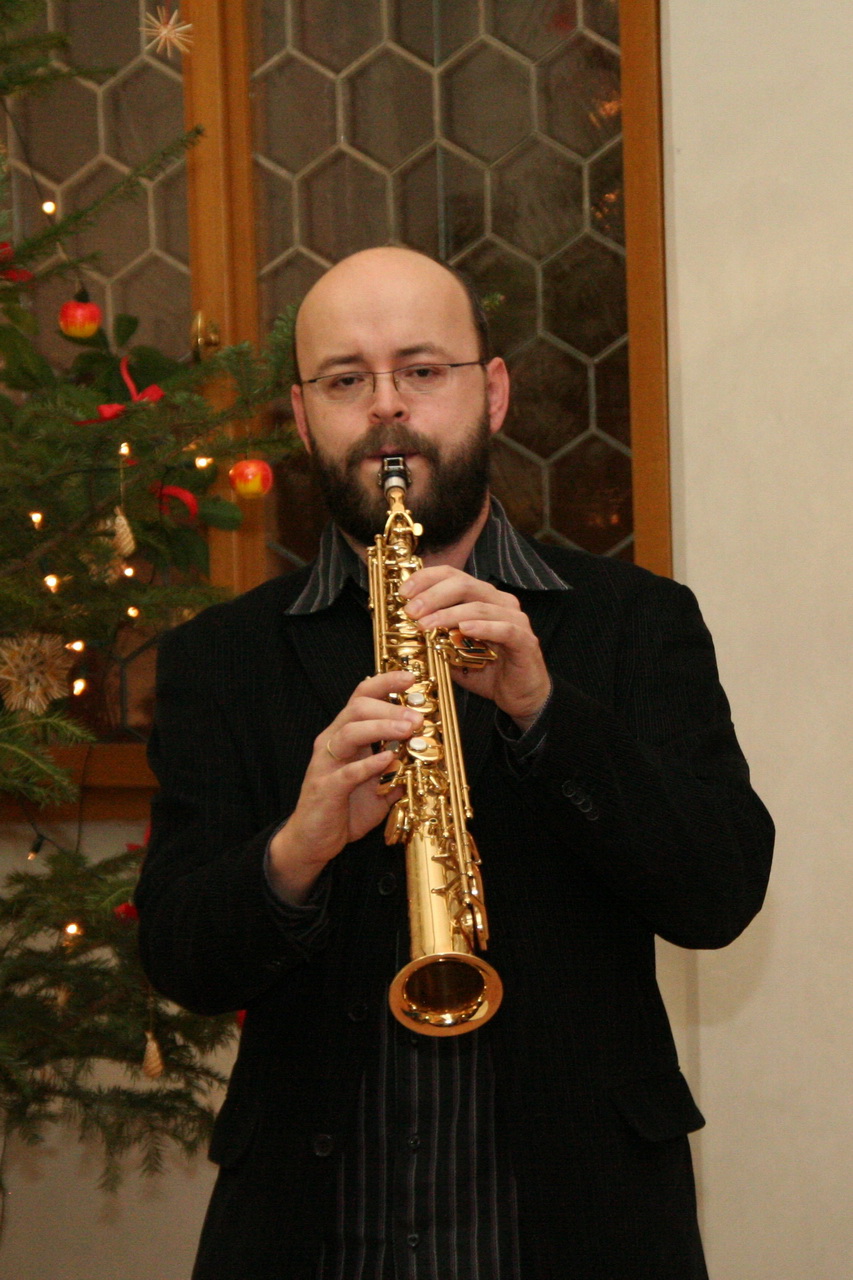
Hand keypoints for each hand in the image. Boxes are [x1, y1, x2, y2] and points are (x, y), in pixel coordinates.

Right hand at [268, 670, 420, 902]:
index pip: (362, 696)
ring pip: (350, 731)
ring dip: (382, 727)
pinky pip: (347, 771)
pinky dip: (369, 763)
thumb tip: (427, 755)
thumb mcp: (379, 786)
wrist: (312, 841)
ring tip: (408, 729)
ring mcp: (326, 763)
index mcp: (345, 735)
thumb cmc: (343, 809)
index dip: (386, 683)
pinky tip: (388, 759)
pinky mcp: (325, 787)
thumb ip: (399, 768)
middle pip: (357, 707)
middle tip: (418, 715)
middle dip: (391, 707)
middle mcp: (333, 742)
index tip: (412, 677)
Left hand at [399, 566, 550, 728]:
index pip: (453, 576)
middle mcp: (500, 602)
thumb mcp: (453, 652)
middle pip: (464, 585)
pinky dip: (483, 628)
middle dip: (433, 596)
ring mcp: (515, 619)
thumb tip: (406, 629)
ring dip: (449, 615)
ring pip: (479, 607)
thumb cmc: (487, 671)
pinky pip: (504, 629)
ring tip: (426, 625)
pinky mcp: (525, 640)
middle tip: (411, 611)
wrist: (519, 697)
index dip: (427, 579)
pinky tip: (463, 630)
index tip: (404, 593)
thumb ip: (436, 637)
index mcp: (483, 598)